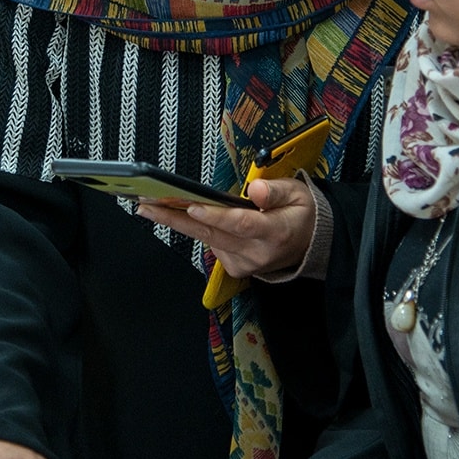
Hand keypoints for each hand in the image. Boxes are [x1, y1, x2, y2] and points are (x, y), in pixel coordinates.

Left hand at [135, 177, 316, 278]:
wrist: (310, 245)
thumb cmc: (301, 214)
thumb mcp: (298, 193)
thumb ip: (276, 190)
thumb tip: (255, 189)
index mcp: (275, 232)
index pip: (241, 224)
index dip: (216, 216)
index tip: (192, 206)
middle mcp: (257, 252)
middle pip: (212, 234)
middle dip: (177, 218)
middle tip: (148, 206)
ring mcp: (245, 263)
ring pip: (206, 240)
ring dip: (179, 223)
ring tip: (152, 206)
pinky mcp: (237, 268)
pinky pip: (212, 246)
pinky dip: (198, 230)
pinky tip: (185, 215)